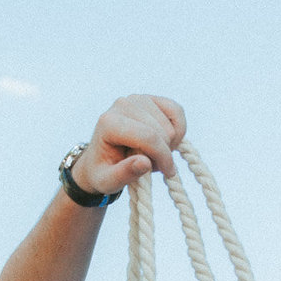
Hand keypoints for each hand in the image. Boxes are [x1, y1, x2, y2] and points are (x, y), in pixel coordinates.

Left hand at [67, 94, 186, 197]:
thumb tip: (145, 163)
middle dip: (164, 153)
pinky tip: (167, 142)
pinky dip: (179, 130)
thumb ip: (124, 174)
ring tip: (154, 155)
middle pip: (161, 131)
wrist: (101, 156)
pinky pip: (177, 111)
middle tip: (153, 166)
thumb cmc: (103, 170)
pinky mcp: (151, 99)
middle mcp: (122, 104)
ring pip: (170, 124)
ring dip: (169, 144)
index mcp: (108, 122)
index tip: (168, 173)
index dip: (163, 156)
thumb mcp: (107, 181)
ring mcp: (137, 98)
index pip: (147, 137)